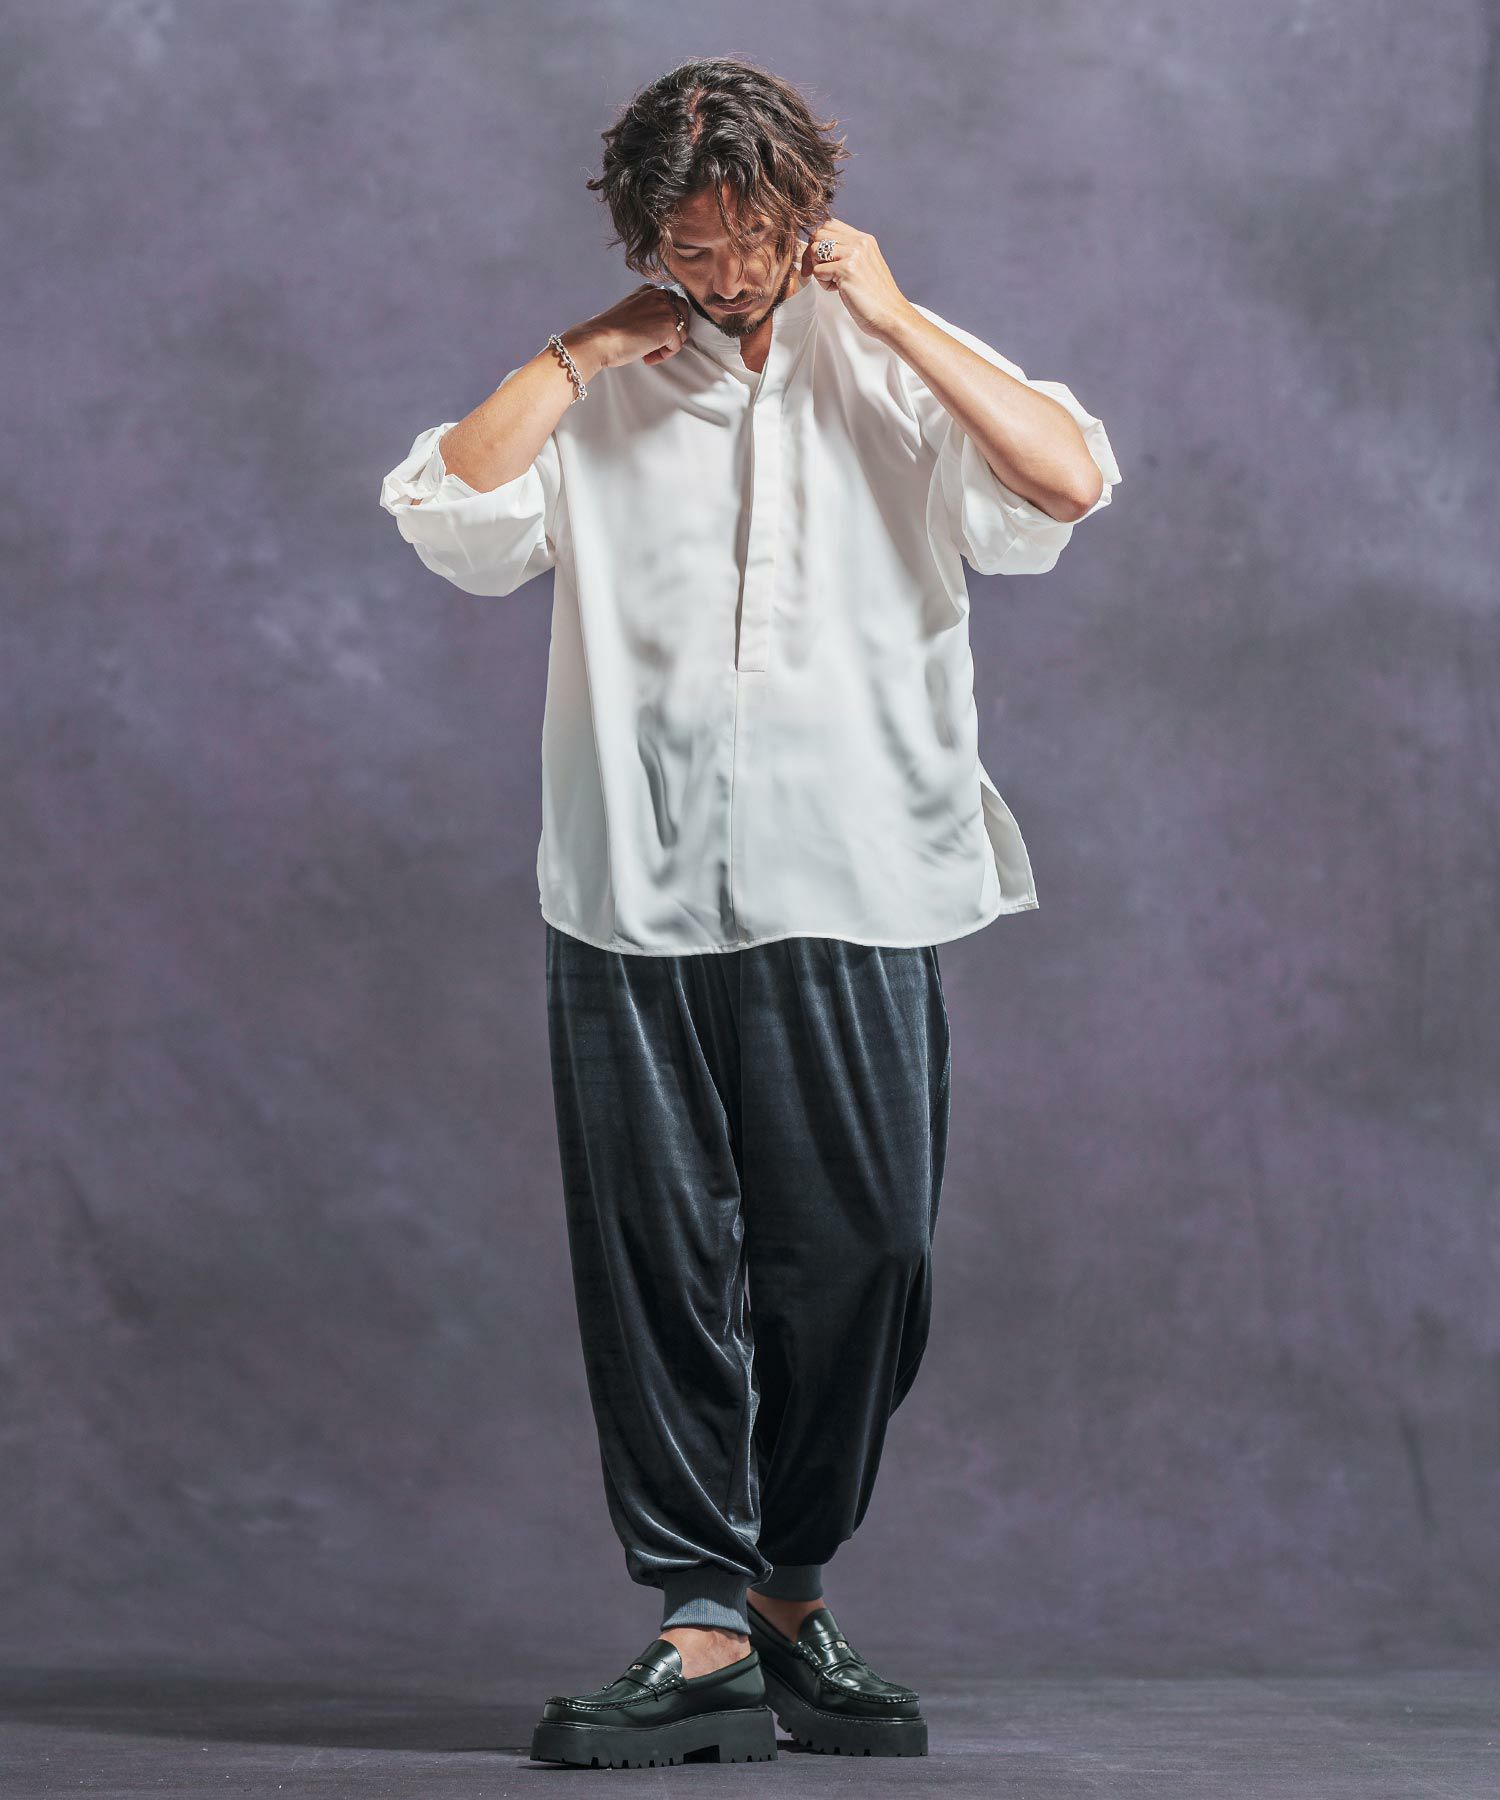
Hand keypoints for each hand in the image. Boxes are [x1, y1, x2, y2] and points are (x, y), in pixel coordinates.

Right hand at [565, 283, 691, 375]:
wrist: (599, 339)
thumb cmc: (610, 330)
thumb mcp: (632, 310)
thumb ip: (648, 311)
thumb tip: (659, 325)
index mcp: (650, 290)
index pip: (672, 303)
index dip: (664, 322)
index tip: (650, 334)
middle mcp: (660, 295)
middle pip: (682, 315)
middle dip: (672, 332)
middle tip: (654, 345)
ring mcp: (666, 310)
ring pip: (682, 331)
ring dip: (667, 345)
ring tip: (649, 353)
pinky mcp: (669, 327)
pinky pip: (677, 345)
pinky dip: (664, 355)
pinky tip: (648, 356)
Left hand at [797, 216, 913, 340]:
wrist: (890, 315)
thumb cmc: (876, 298)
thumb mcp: (865, 266)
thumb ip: (848, 253)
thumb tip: (819, 250)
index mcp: (864, 239)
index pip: (830, 225)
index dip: (819, 241)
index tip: (820, 260)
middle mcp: (859, 242)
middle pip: (818, 234)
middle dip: (813, 254)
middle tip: (822, 273)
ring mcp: (854, 254)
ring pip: (815, 250)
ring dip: (818, 269)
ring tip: (835, 283)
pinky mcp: (847, 269)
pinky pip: (818, 271)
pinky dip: (824, 284)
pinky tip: (839, 291)